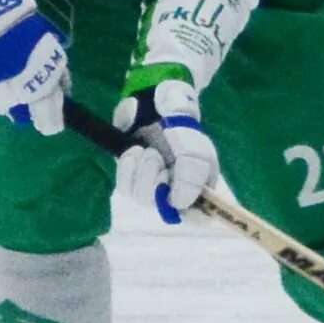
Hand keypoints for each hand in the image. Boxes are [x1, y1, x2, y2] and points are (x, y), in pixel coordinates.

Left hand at [112, 80, 217, 224]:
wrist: (156, 107)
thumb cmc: (182, 128)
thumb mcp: (195, 152)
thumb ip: (192, 179)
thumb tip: (177, 204)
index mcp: (199, 186)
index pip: (199, 215)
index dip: (190, 211)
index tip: (177, 199)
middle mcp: (176, 191)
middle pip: (164, 206)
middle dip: (156, 181)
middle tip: (158, 158)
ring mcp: (153, 186)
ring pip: (142, 197)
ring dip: (142, 171)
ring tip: (147, 151)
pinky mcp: (132, 178)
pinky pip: (125, 186)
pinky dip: (128, 168)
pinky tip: (134, 152)